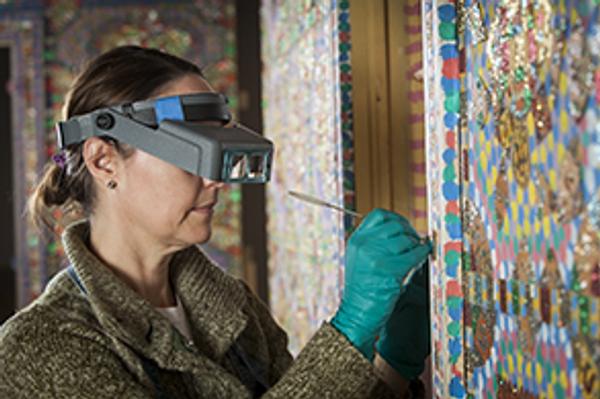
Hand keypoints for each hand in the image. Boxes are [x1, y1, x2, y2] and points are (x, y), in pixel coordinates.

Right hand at [331, 208, 431, 359]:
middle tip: (415, 242)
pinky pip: (414, 254)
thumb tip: (404, 233)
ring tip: (416, 254)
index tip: (404, 227)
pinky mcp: (390, 268)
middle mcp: (364, 244)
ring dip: (416, 245)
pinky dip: (423, 253)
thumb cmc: (362, 291)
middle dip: (409, 232)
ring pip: (406, 239)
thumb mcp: (361, 260)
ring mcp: (376, 255)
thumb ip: (375, 244)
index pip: (379, 215)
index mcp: (356, 240)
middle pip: (395, 224)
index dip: (396, 218)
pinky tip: (424, 256)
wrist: (357, 314)